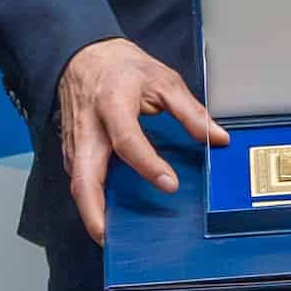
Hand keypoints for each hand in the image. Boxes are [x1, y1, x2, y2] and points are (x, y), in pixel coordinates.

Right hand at [56, 37, 224, 249]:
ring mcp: (76, 141)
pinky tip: (107, 214)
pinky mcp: (72, 149)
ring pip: (77, 183)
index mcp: (112, 105)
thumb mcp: (162, 79)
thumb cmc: (122, 66)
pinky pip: (79, 178)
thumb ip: (190, 111)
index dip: (148, 165)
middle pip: (84, 176)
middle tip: (111, 237)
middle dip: (93, 211)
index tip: (169, 184)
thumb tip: (217, 138)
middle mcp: (89, 128)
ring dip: (90, 211)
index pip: (127, 142)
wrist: (83, 54)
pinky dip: (90, 199)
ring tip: (110, 236)